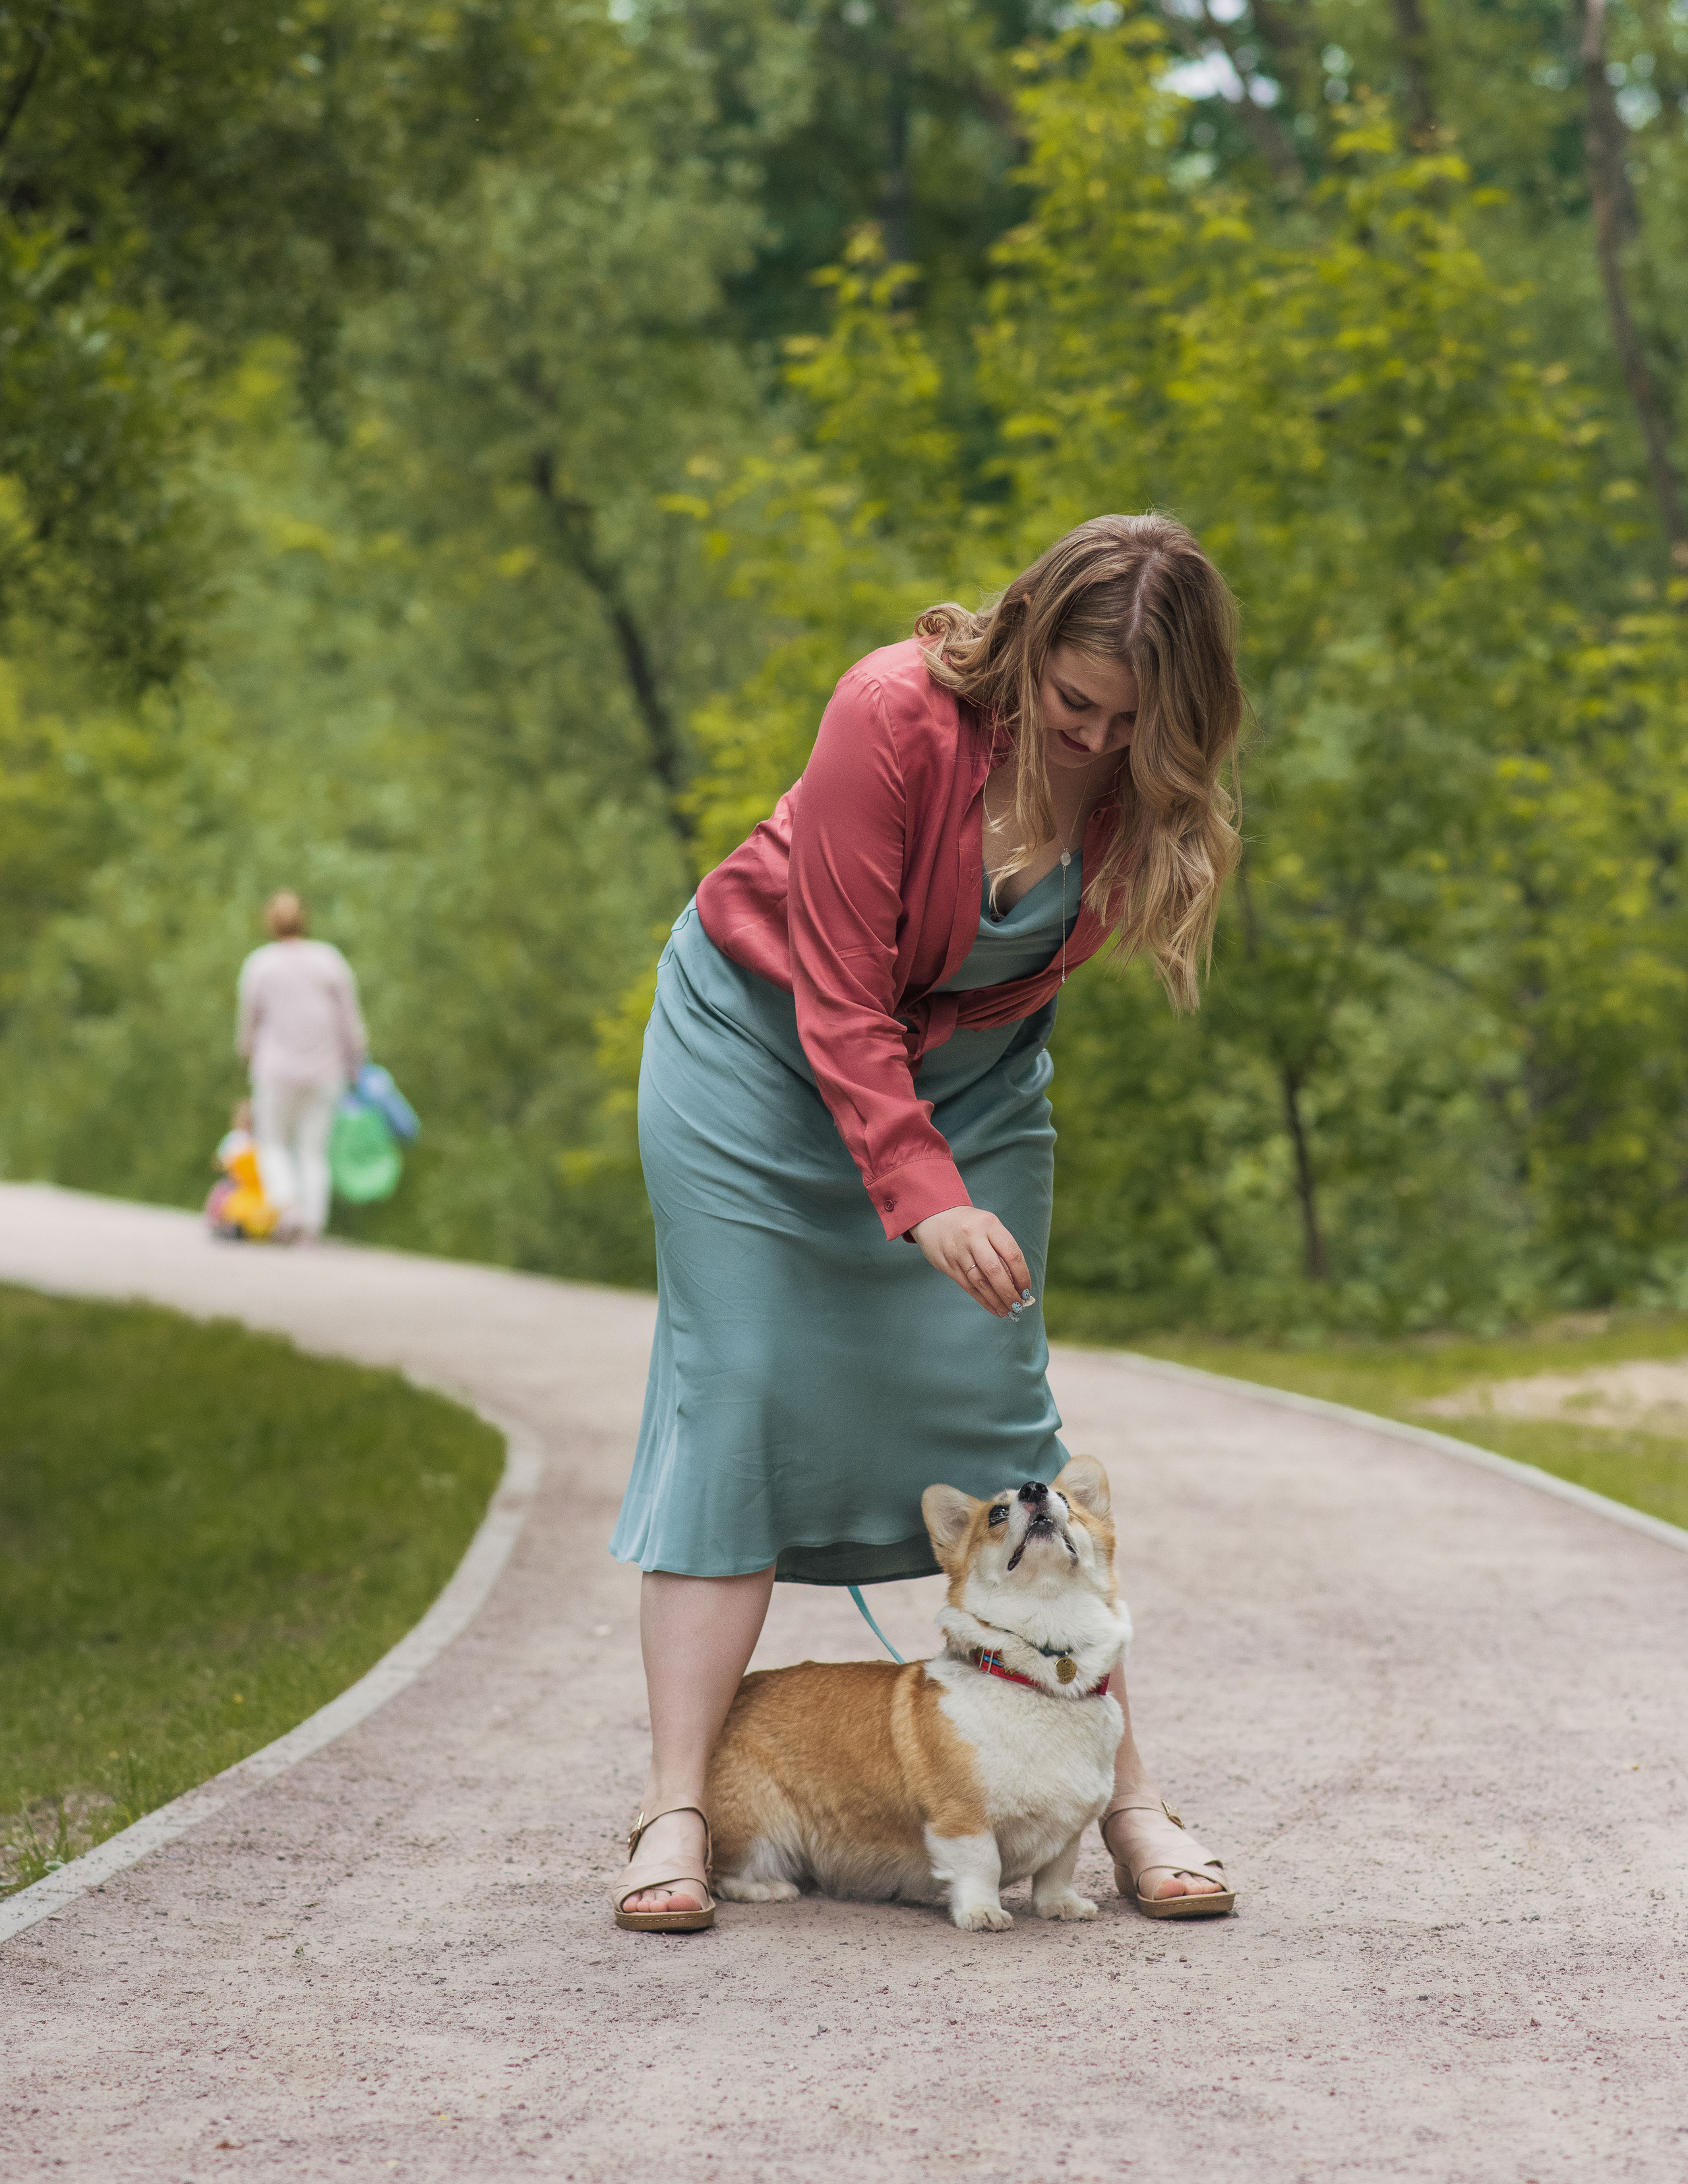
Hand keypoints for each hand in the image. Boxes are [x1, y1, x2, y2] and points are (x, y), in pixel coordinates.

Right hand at [910, 1207, 1032, 1318]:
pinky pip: (967, 1286)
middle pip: (994, 1271)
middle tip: (1018, 1307)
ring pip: (980, 1282)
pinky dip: (982, 1300)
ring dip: (996, 1300)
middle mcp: (973, 1237)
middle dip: (1008, 1293)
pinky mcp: (946, 1264)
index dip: (1022, 1276)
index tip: (1027, 1291)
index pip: (1012, 1254)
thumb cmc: (970, 1225)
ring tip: (1008, 1312)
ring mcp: (957, 1251)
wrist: (934, 1216)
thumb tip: (1018, 1284)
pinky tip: (993, 1308)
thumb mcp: (989, 1227)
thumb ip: (1003, 1250)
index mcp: (989, 1225)